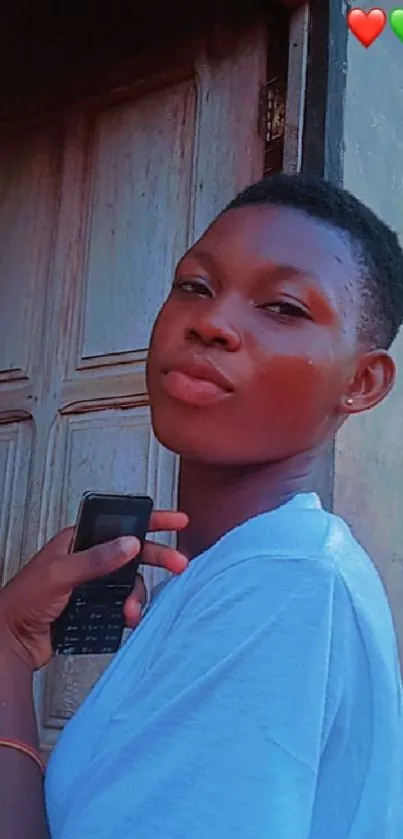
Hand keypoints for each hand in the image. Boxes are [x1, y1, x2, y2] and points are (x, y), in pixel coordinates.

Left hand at [0, 511, 188, 670]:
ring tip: (131, 611)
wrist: (12, 641)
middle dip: (156, 559)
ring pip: (130, 582)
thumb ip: (96, 559)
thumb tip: (129, 543)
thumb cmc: (23, 601)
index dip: (150, 520)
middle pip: (132, 553)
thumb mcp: (60, 574)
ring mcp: (92, 583)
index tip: (176, 520)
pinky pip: (122, 602)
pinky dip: (129, 610)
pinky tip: (127, 618)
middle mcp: (88, 558)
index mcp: (78, 540)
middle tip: (179, 564)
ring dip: (136, 595)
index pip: (120, 523)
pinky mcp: (94, 606)